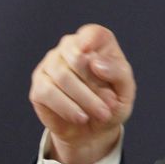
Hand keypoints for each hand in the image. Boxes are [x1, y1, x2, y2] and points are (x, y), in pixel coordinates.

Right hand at [29, 24, 135, 163]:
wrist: (94, 130)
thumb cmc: (111, 104)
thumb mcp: (125, 91)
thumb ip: (118, 72)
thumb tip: (95, 62)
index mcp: (96, 43)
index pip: (93, 33)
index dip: (90, 40)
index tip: (89, 53)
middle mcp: (70, 47)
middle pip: (77, 58)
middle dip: (95, 86)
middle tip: (109, 107)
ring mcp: (51, 65)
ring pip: (62, 76)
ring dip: (85, 99)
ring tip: (101, 115)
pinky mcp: (38, 86)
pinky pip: (48, 92)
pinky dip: (67, 107)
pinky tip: (81, 117)